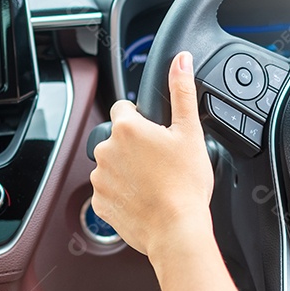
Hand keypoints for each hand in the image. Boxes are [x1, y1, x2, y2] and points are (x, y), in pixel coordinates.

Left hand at [90, 52, 214, 260]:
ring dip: (127, 170)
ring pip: (112, 165)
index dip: (142, 119)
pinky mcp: (99, 204)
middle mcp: (106, 151)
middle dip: (135, 147)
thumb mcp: (190, 132)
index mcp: (126, 128)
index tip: (156, 135)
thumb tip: (181, 60)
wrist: (176, 230)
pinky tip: (144, 199)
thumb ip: (182, 91)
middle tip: (160, 162)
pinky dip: (123, 194)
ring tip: (154, 183)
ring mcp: (100, 179)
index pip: (124, 108)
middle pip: (118, 139)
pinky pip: (109, 192)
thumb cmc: (185, 185)